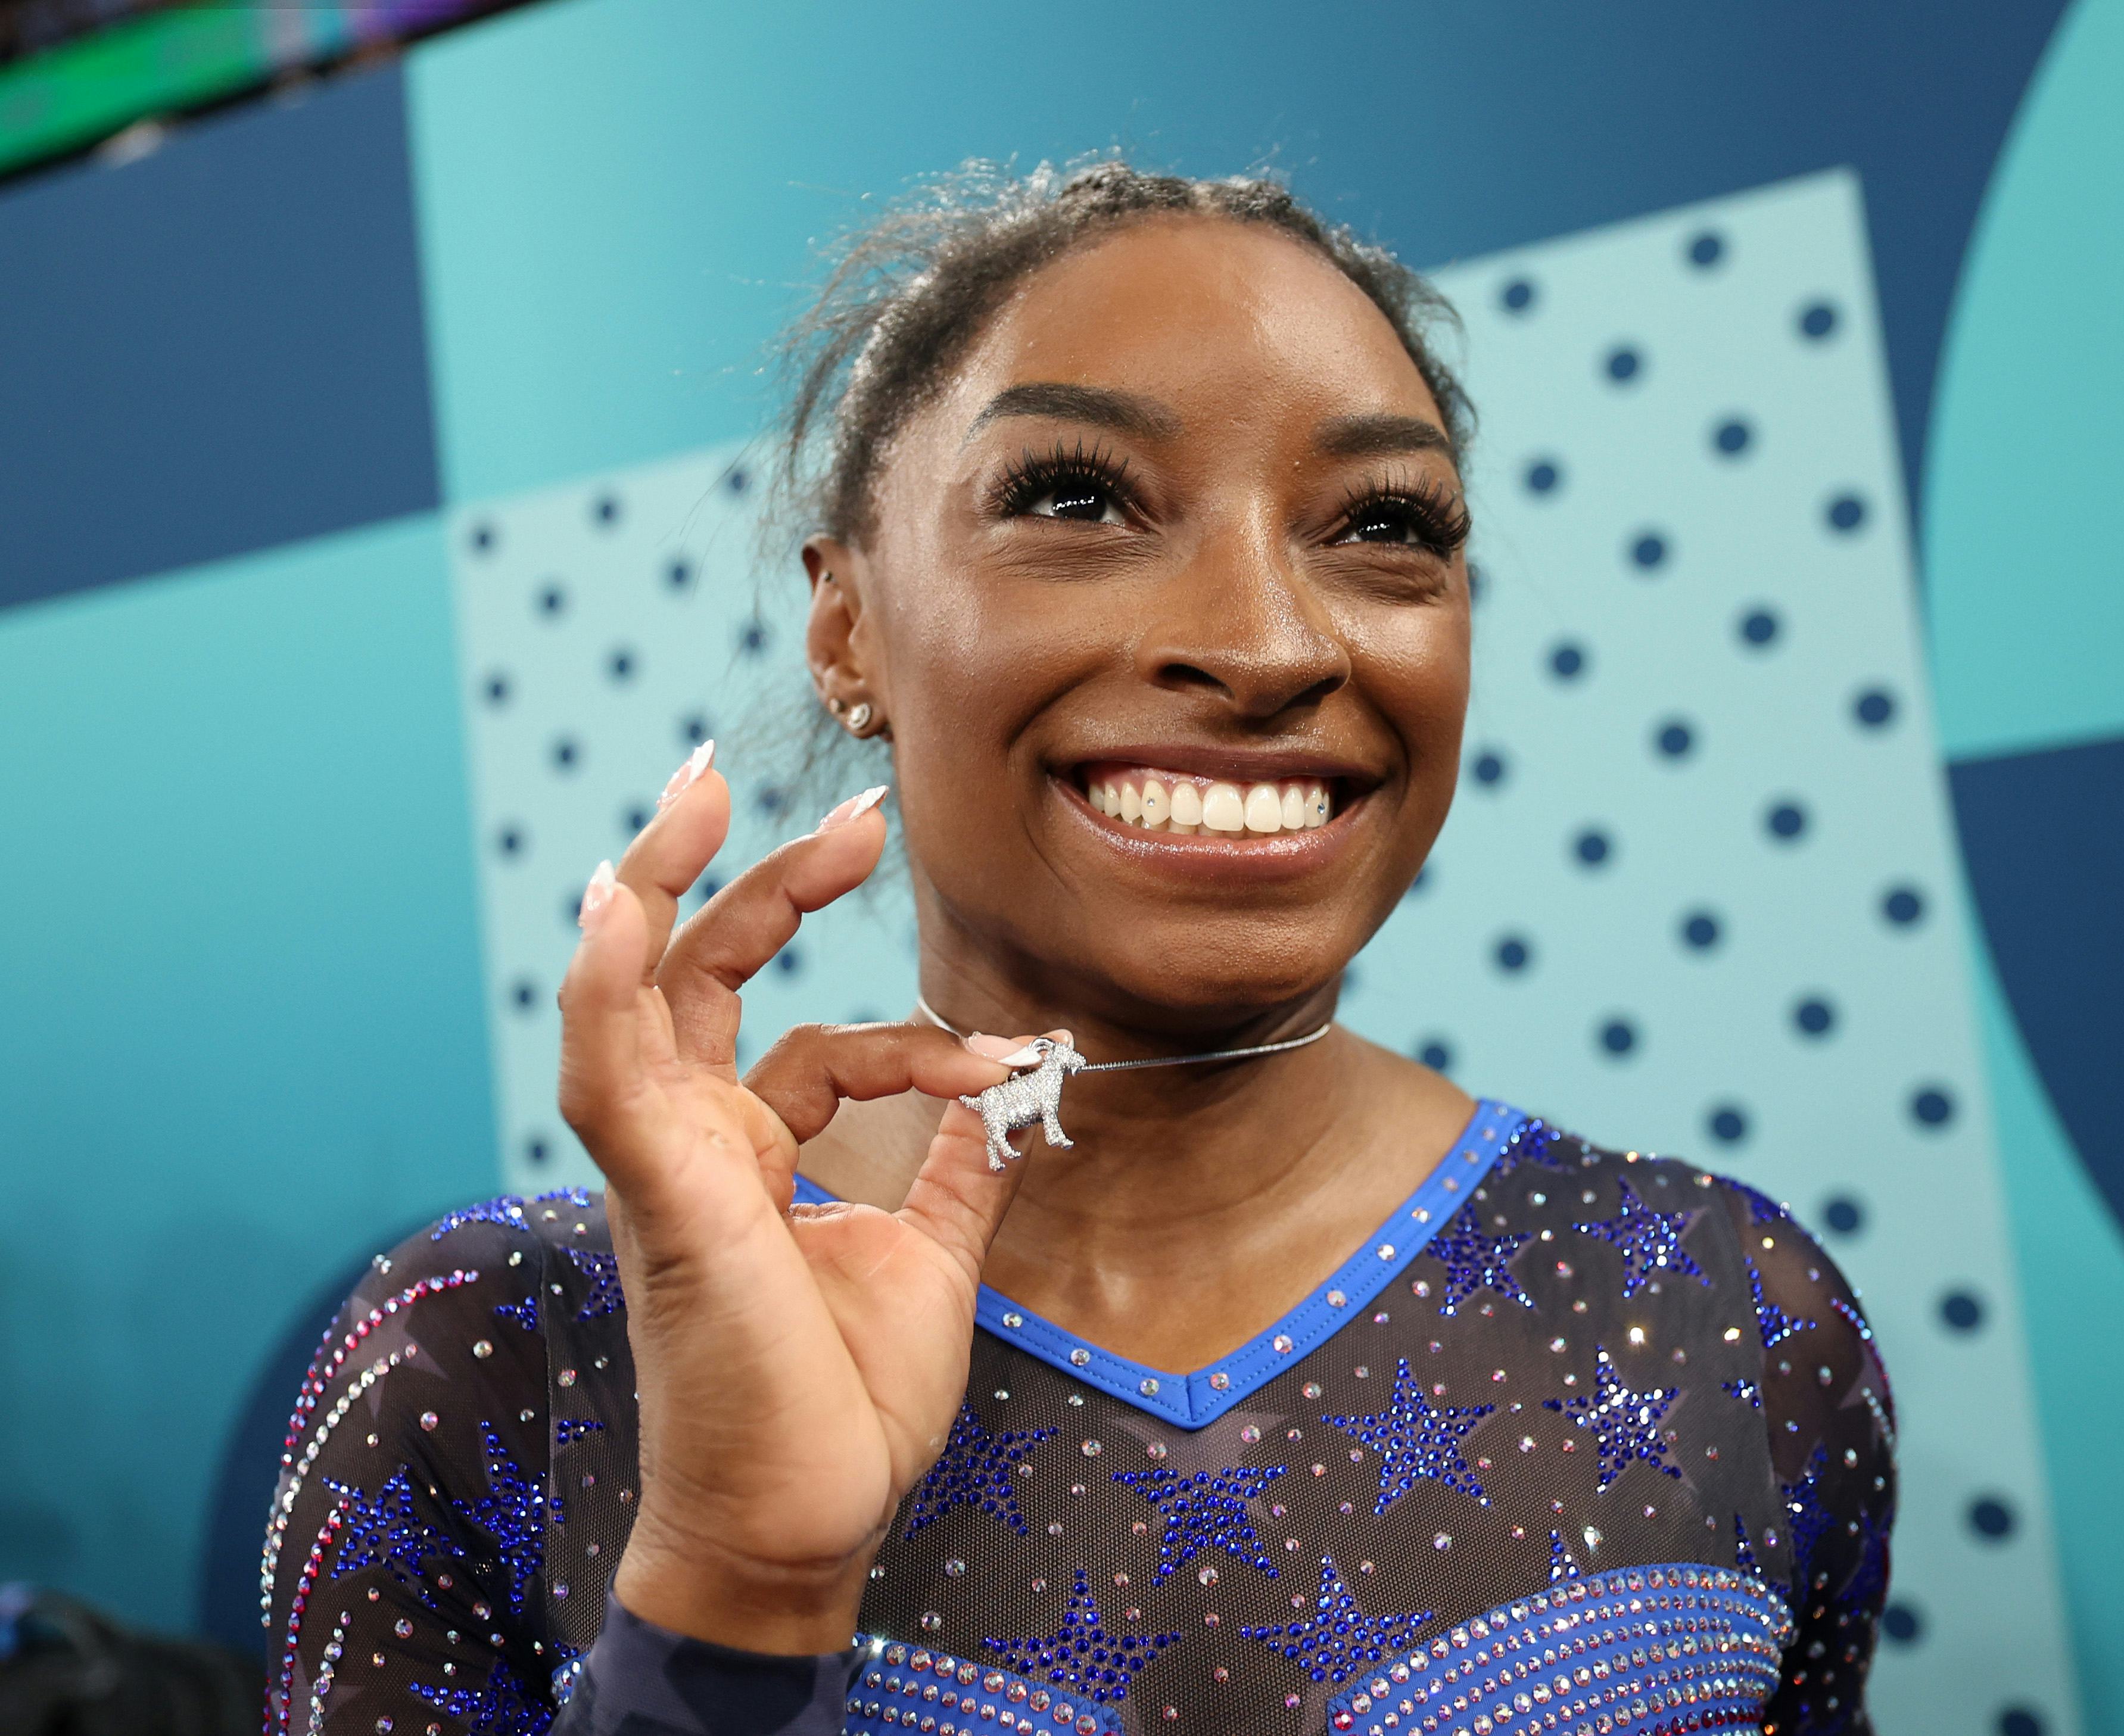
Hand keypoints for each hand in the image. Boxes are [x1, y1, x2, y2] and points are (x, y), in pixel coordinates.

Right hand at [557, 749, 1043, 1653]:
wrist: (807, 1519)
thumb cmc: (842, 1407)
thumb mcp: (929, 1262)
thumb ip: (958, 1172)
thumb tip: (1012, 1095)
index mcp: (756, 1156)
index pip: (824, 1045)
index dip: (919, 1035)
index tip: (1007, 1056)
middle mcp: (699, 1144)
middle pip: (706, 974)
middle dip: (768, 880)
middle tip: (859, 814)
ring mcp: (666, 1162)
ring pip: (633, 992)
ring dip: (660, 883)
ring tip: (701, 789)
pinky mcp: (655, 1192)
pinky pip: (606, 1069)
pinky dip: (606, 982)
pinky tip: (617, 903)